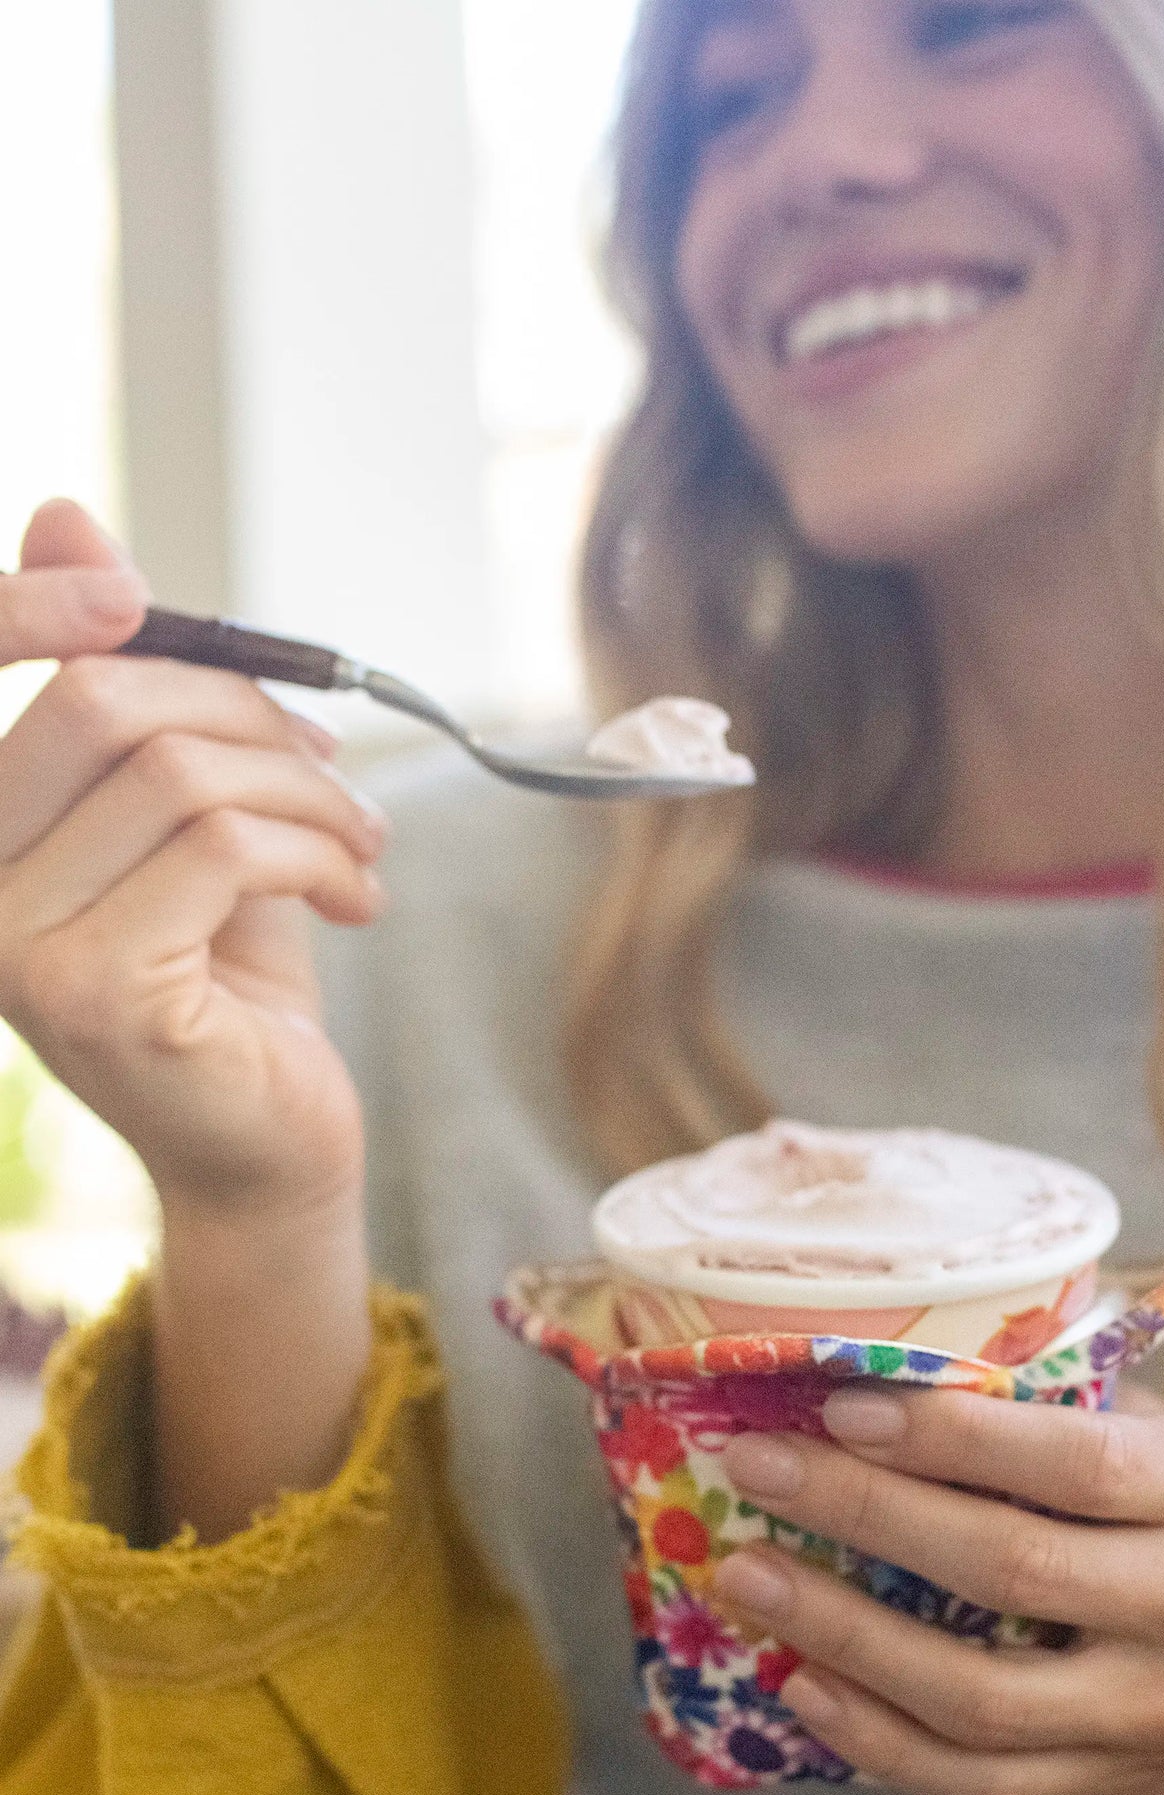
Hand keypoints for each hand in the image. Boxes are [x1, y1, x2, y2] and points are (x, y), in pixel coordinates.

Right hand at [0, 500, 388, 1536]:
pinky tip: (359, 897)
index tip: (139, 596)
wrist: (270, 1140)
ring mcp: (17, 948)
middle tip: (332, 771)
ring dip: (308, 795)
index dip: (41, 604)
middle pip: (101, 703)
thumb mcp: (187, 813)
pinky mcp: (97, 991)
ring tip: (362, 845)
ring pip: (183, 774)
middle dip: (246, 712)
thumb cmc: (230, 971)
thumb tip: (65, 517)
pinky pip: (227, 848)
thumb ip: (132, 685)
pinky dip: (320, 852)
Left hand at [714, 1382, 1163, 1794]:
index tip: (841, 1406)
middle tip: (758, 1466)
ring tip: (749, 1578)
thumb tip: (894, 1361)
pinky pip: (982, 1784)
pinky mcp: (1111, 1786)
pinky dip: (881, 1741)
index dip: (952, 1438)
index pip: (1074, 1464)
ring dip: (846, 1638)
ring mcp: (1151, 1714)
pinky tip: (802, 1687)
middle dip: (866, 1513)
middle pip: (1011, 1569)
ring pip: (981, 1698)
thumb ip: (1060, 1406)